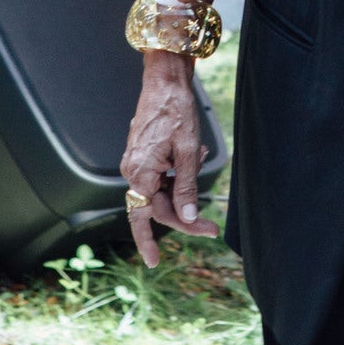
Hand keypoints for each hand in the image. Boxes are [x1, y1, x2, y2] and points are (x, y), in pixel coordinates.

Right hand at [121, 53, 219, 267]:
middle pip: (156, 208)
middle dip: (184, 218)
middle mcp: (132, 170)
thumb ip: (187, 188)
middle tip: (211, 228)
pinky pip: (160, 178)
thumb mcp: (189, 152)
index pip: (150, 215)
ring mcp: (136, 163)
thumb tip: (188, 218)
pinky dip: (179, 175)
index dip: (156, 239)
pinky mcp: (142, 157)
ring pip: (159, 194)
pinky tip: (194, 155)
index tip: (154, 262)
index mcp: (140, 172)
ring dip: (183, 190)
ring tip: (201, 157)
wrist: (165, 82)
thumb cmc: (176, 111)